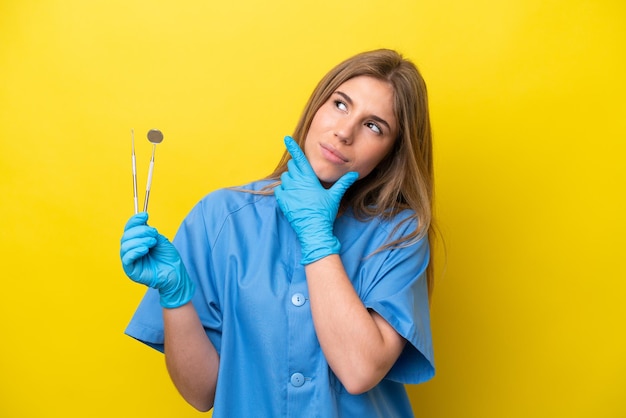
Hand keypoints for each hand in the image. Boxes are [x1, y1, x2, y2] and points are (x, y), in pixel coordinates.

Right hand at [120, 212, 194, 307]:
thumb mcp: (160, 240)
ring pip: (125, 246)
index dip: (135, 220)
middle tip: (153, 232)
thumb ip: (150, 232)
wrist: (176, 274)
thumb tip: (142, 222)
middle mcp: (131, 250)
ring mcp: (130, 260)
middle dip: (140, 231)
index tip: (145, 215)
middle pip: (126, 236)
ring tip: (152, 242)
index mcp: (137, 242)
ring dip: (139, 241)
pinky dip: (135, 251)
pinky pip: (126, 258)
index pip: (129, 229)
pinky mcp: (131, 270)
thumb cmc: (169, 259)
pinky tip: (145, 250)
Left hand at [274, 136, 357, 263]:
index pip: (300, 159)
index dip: (293, 147)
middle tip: (305, 175)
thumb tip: (355, 173)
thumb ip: (344, 182)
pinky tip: (292, 195)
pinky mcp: (283, 201)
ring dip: (291, 179)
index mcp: (309, 179)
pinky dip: (284, 190)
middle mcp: (297, 183)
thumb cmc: (325, 213)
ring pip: (285, 177)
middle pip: (292, 167)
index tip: (286, 138)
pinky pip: (279, 189)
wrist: (314, 230)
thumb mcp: (335, 196)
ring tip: (300, 187)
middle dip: (297, 167)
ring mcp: (288, 192)